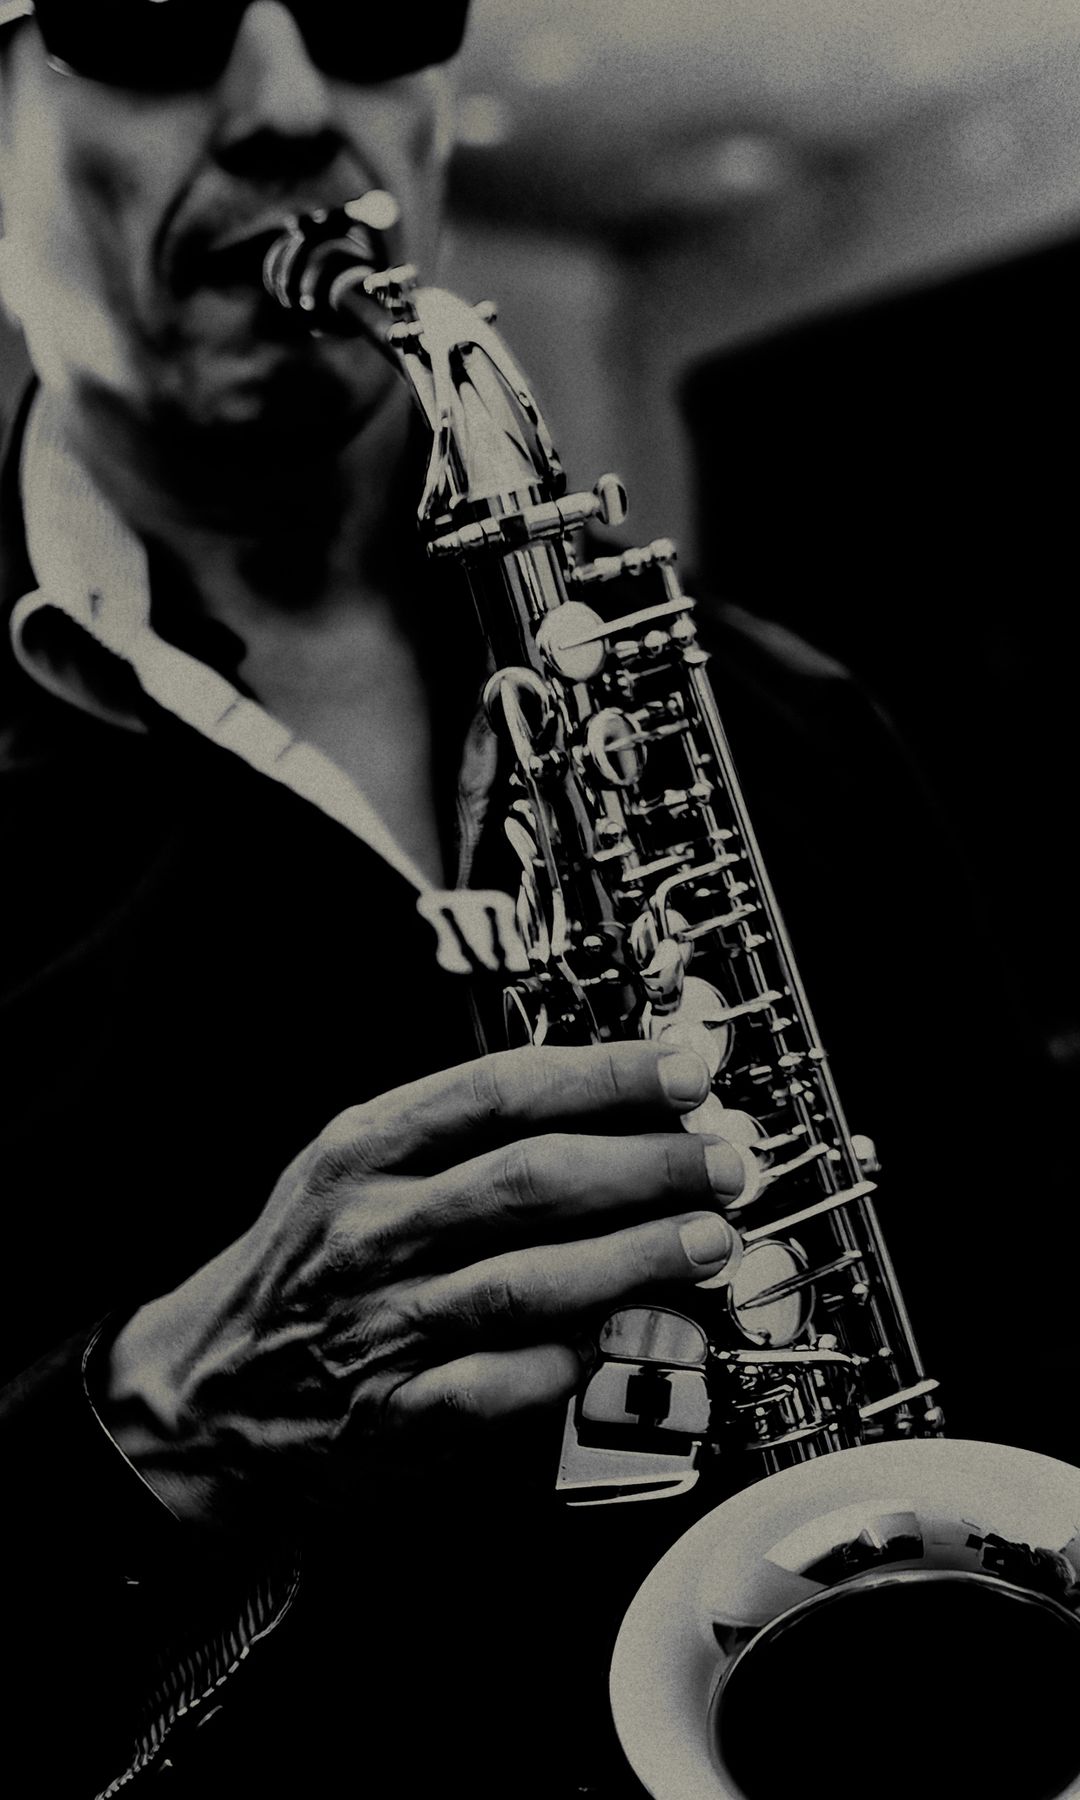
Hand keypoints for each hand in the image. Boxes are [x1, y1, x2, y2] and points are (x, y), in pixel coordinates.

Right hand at [102, 1042, 743, 1527]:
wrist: (206, 1391)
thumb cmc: (305, 1266)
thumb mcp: (351, 1166)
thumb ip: (457, 1133)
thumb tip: (605, 1101)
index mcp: (362, 1150)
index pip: (499, 1090)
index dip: (605, 1075)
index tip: (685, 1070)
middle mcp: (371, 1229)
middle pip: (528, 1180)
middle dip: (645, 1166)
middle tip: (721, 1162)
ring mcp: (381, 1323)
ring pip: (526, 1281)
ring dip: (634, 1261)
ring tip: (708, 1242)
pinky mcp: (394, 1413)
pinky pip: (497, 1387)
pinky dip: (570, 1364)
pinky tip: (627, 1342)